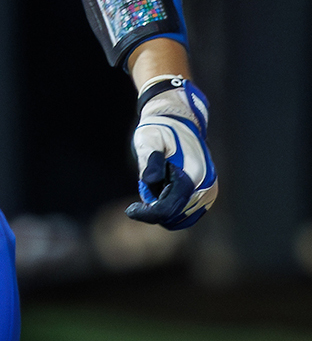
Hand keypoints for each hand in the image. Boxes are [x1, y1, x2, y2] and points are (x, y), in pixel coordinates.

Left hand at [125, 75, 217, 229]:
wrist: (180, 122)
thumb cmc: (160, 130)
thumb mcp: (149, 139)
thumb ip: (149, 160)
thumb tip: (150, 181)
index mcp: (193, 175)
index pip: (170, 208)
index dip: (148, 214)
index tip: (130, 210)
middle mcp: (206, 186)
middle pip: (175, 216)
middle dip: (154, 211)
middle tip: (138, 200)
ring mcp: (210, 192)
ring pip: (182, 218)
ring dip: (164, 211)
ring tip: (152, 190)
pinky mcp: (208, 194)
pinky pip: (189, 214)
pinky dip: (173, 210)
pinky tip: (160, 195)